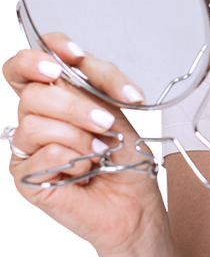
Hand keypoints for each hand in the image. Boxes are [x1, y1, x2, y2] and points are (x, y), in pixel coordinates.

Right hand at [2, 34, 165, 256]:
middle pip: (33, 93)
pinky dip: (74, 161)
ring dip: (78, 136)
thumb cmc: (127, 156)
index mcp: (54, 97)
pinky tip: (85, 171)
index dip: (39, 55)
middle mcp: (36, 119)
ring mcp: (28, 149)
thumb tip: (72, 60)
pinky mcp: (26, 178)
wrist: (137, 201)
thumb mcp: (118, 107)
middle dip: (76, 106)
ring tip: (99, 152)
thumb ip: (95, 80)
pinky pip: (43, 155)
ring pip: (34, 123)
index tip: (71, 56)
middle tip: (105, 123)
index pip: (25, 65)